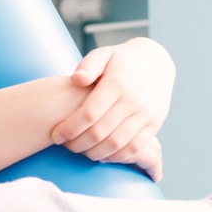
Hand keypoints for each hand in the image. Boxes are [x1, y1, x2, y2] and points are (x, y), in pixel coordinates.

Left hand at [50, 36, 174, 181]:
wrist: (156, 62)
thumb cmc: (120, 61)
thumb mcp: (104, 54)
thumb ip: (88, 65)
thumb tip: (76, 79)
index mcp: (118, 83)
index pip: (89, 114)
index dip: (69, 129)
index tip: (55, 136)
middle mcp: (134, 100)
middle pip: (100, 132)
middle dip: (78, 144)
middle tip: (65, 146)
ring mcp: (146, 113)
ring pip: (117, 144)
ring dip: (94, 153)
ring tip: (80, 151)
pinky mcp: (154, 124)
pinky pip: (134, 148)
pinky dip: (115, 156)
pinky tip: (100, 154)